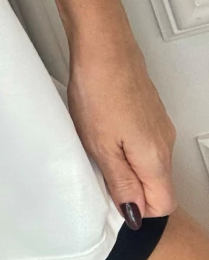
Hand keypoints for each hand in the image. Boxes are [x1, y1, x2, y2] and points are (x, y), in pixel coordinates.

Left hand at [67, 28, 176, 224]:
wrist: (103, 47)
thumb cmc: (100, 90)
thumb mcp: (101, 147)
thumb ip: (120, 182)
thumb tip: (134, 213)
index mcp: (155, 158)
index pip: (163, 204)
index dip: (136, 208)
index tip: (110, 196)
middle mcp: (164, 143)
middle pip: (156, 185)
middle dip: (128, 187)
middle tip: (97, 169)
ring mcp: (158, 126)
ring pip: (147, 163)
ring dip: (123, 164)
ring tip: (95, 145)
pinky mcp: (147, 112)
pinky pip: (141, 143)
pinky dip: (122, 144)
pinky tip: (100, 129)